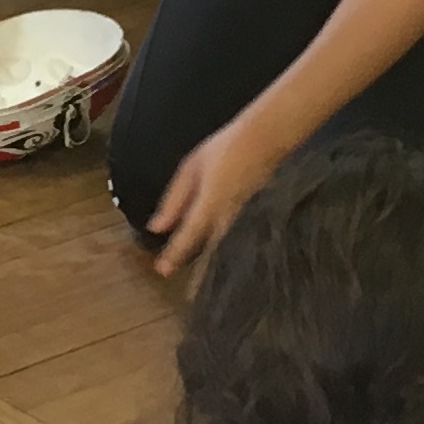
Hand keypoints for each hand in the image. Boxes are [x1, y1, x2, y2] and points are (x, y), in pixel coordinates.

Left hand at [145, 110, 285, 277]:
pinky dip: (224, 251)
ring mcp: (244, 220)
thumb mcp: (191, 168)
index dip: (174, 255)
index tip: (161, 270)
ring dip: (210, 263)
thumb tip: (156, 227)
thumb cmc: (225, 148)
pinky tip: (218, 257)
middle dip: (195, 270)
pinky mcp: (255, 219)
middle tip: (183, 285)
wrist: (267, 138)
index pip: (188, 237)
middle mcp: (227, 217)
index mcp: (209, 203)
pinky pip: (235, 241)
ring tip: (198, 279)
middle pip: (208, 252)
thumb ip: (174, 200)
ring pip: (223, 249)